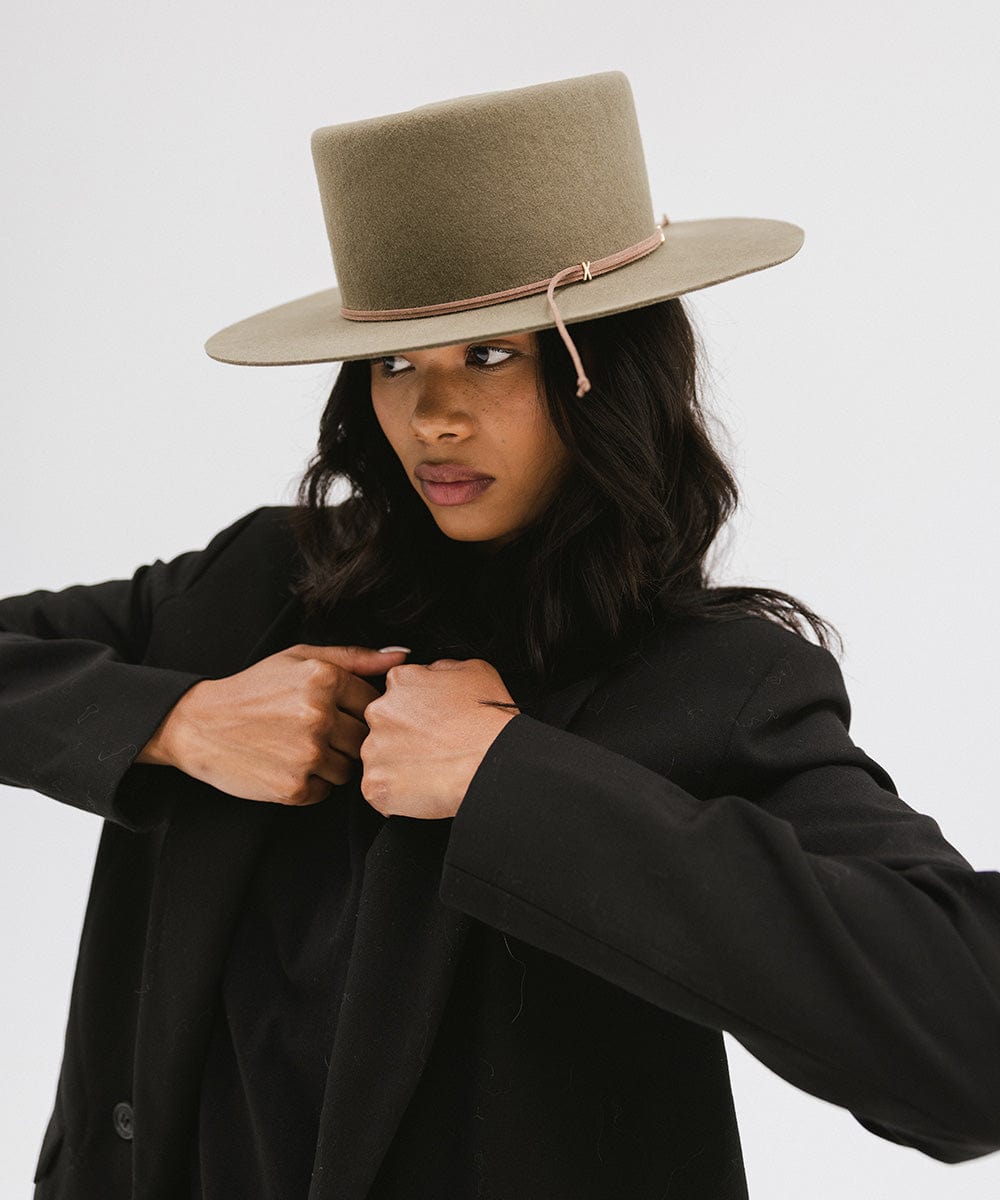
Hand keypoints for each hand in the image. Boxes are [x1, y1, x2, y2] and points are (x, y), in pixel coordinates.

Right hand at [136, 644, 410, 804]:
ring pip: (348, 769)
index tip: (335, 711)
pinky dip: (310, 783)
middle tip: (316, 732)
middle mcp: (319, 715)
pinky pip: (325, 791)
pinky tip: (286, 765)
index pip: (373, 703)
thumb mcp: (300, 658)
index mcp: (324, 678)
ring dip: (331, 763)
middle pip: (364, 739)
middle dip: (346, 738)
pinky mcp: (293, 787)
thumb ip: (355, 657)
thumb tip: (403, 655)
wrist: (200, 725)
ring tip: (298, 747)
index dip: (357, 709)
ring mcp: (307, 754)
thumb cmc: (255, 688)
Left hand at [360, 657, 519, 819]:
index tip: (431, 722)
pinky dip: (397, 794)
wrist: (494, 762)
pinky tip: (424, 789)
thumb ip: (441, 669)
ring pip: (379, 758)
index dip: (416, 710)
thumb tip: (432, 674)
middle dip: (403, 737)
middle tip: (433, 748)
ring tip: (433, 771)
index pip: (396, 693)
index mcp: (401, 681)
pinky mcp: (375, 784)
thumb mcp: (474, 670)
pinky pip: (379, 790)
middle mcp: (380, 712)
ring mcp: (374, 750)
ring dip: (399, 766)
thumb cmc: (489, 720)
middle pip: (383, 725)